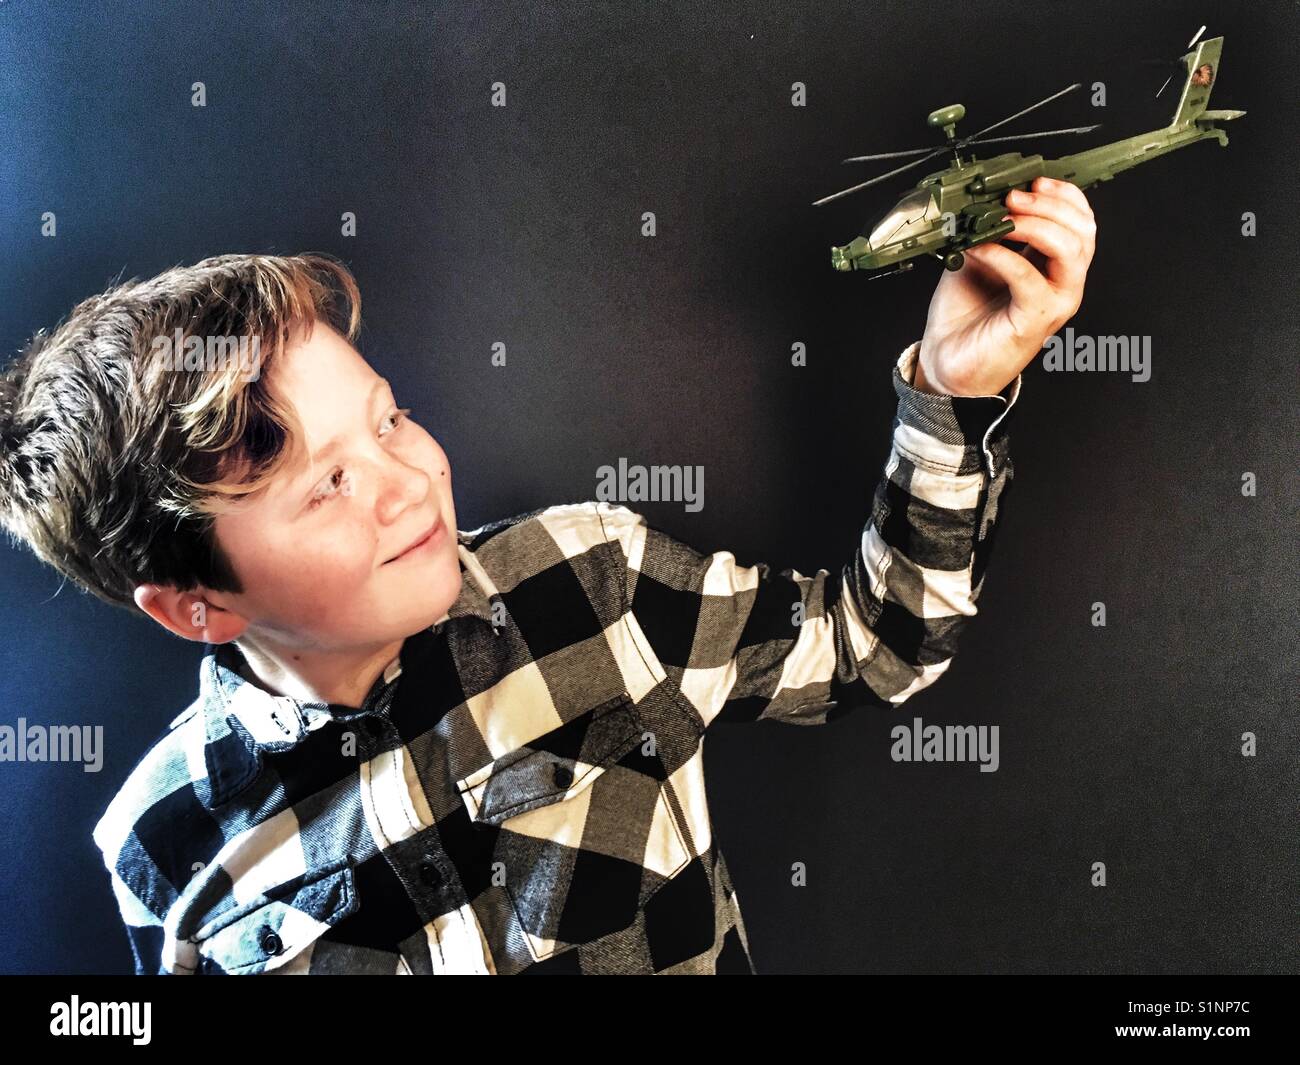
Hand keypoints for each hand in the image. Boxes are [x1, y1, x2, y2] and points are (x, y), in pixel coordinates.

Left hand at [914, 176, 1096, 396]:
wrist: (946, 361)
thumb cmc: (964, 315)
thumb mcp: (978, 258)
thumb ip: (990, 230)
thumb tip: (987, 197)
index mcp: (1052, 265)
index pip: (1080, 220)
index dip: (1062, 195)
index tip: (1032, 181)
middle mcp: (1062, 283)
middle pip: (1083, 230)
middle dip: (1048, 205)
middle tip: (1012, 198)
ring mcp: (1054, 303)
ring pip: (1070, 250)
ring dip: (1035, 225)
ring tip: (1001, 219)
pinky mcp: (1034, 321)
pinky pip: (1030, 278)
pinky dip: (1004, 255)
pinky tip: (980, 248)